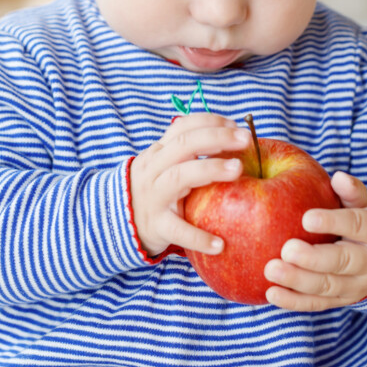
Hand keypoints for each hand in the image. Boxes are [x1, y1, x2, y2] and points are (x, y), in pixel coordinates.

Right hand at [130, 113, 248, 257]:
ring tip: (238, 170)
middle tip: (246, 140)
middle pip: (184, 145)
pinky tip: (220, 245)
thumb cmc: (156, 191)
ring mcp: (154, 196)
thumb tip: (233, 139)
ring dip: (211, 169)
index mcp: (159, 152)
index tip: (235, 124)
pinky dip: (198, 237)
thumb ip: (190, 154)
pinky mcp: (156, 225)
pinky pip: (178, 230)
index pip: (182, 127)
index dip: (209, 122)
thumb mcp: (164, 167)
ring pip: (180, 176)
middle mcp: (154, 169)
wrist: (121, 222)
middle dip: (217, 138)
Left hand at [263, 171, 366, 311]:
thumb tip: (339, 177)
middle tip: (286, 250)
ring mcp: (355, 286)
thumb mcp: (363, 203)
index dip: (333, 222)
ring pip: (327, 286)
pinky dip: (294, 301)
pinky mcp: (340, 301)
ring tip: (271, 270)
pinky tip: (271, 292)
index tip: (306, 218)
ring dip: (298, 281)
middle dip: (312, 258)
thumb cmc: (362, 220)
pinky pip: (317, 304)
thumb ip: (351, 191)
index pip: (357, 225)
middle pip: (341, 262)